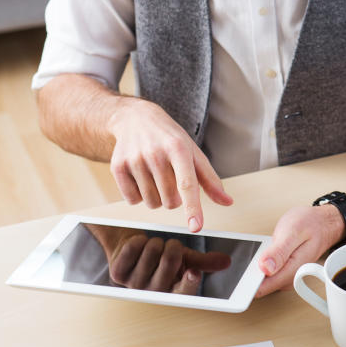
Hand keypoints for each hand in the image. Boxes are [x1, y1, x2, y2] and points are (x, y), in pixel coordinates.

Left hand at [95, 227, 231, 293]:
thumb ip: (204, 261)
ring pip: (153, 249)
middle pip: (170, 260)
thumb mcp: (184, 258)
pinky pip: (134, 246)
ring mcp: (134, 285)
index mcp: (173, 291)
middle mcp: (155, 292)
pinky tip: (138, 246)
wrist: (130, 249)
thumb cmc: (160, 256)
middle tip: (169, 247)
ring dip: (155, 241)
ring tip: (152, 247)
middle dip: (173, 245)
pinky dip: (138, 239)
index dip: (189, 282)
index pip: (184, 291)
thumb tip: (226, 261)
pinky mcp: (117, 274)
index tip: (194, 272)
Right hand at [107, 98, 233, 231]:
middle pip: (170, 201)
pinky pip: (132, 200)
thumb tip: (228, 202)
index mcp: (179, 148)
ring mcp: (134, 160)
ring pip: (151, 203)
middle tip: (171, 178)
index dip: (193, 208)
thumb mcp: (193, 153)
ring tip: (156, 177)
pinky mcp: (117, 167)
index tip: (196, 227)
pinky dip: (139, 196)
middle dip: (174, 198)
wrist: (136, 119)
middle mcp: (155, 154)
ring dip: (157, 198)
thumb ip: (210, 180)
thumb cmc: (170, 139)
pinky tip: (141, 178)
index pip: (187, 184)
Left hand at [253, 204, 345, 297]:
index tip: (242, 271)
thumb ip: (279, 251)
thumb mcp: (293, 231)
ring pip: (263, 280)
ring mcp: (288, 276)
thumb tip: (265, 268)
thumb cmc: (311, 224)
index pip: (263, 287)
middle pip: (260, 286)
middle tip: (257, 252)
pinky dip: (262, 264)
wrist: (324, 223)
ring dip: (256, 268)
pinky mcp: (285, 272)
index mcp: (293, 270)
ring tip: (264, 250)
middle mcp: (291, 278)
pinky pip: (267, 274)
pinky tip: (266, 252)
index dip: (248, 281)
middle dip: (251, 273)